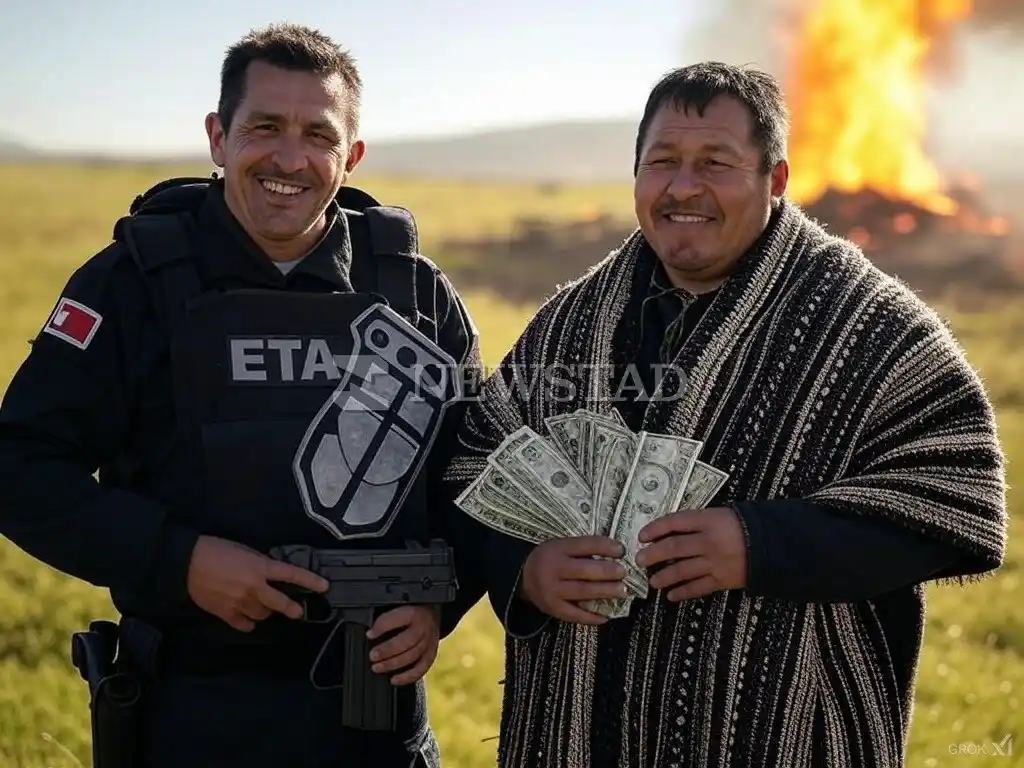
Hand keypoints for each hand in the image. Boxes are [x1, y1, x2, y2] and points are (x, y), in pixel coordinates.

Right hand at [185, 535, 328, 631]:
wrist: (187, 562)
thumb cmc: (216, 549)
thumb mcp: (244, 551)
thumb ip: (259, 564)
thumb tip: (267, 574)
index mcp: (260, 567)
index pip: (291, 574)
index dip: (310, 581)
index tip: (324, 587)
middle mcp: (254, 587)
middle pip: (280, 603)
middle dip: (292, 608)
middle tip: (298, 612)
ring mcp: (240, 602)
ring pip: (262, 615)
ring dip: (265, 612)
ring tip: (263, 607)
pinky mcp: (226, 613)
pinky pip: (244, 624)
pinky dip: (248, 623)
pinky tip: (249, 621)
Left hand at [366, 605, 440, 684]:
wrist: (431, 611)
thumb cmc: (410, 609)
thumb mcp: (399, 605)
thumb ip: (386, 617)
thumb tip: (369, 630)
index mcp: (414, 612)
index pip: (398, 618)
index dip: (382, 627)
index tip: (369, 634)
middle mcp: (423, 627)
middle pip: (407, 641)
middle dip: (388, 650)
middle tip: (372, 656)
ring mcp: (429, 641)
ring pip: (413, 656)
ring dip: (394, 664)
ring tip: (377, 667)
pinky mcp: (432, 653)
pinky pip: (422, 668)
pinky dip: (408, 677)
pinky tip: (394, 680)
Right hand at [520, 536, 626, 624]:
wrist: (523, 577)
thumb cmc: (551, 559)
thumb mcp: (562, 547)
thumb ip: (584, 550)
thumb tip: (616, 554)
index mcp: (557, 549)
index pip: (584, 545)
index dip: (604, 547)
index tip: (621, 550)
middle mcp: (553, 569)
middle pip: (584, 571)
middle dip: (607, 572)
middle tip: (624, 573)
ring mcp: (552, 591)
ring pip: (582, 592)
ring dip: (605, 592)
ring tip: (622, 591)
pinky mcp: (553, 609)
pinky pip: (575, 614)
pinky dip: (592, 617)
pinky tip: (607, 616)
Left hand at [635, 506, 747, 600]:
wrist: (773, 545)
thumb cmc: (744, 526)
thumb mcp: (721, 514)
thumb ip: (698, 522)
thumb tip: (670, 531)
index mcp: (708, 520)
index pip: (675, 522)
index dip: (655, 528)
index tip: (642, 536)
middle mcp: (708, 541)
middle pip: (674, 547)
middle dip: (653, 554)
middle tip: (640, 560)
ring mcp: (715, 562)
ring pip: (682, 570)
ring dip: (664, 577)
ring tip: (653, 582)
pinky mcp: (722, 580)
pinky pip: (698, 587)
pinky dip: (683, 592)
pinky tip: (671, 596)